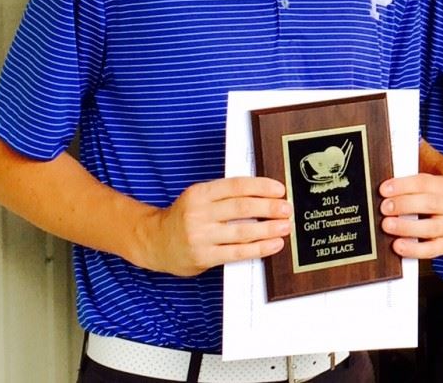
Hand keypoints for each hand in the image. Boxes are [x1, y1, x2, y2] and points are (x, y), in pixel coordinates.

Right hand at [139, 177, 291, 275]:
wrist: (155, 242)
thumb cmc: (184, 217)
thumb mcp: (199, 198)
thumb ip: (225, 195)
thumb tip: (263, 194)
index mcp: (200, 193)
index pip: (236, 186)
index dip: (261, 187)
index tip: (279, 189)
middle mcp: (199, 213)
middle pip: (242, 208)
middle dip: (269, 208)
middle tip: (287, 208)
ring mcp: (200, 236)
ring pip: (242, 232)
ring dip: (268, 229)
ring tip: (285, 227)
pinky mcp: (203, 257)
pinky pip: (237, 253)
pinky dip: (259, 248)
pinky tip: (273, 244)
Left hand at [379, 173, 442, 258]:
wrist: (438, 220)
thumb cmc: (422, 202)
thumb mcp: (417, 190)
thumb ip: (404, 190)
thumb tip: (383, 192)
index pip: (424, 182)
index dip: (403, 186)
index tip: (384, 190)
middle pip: (429, 203)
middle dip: (404, 205)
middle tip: (384, 208)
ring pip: (431, 227)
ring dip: (406, 227)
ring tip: (387, 225)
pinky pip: (431, 249)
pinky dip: (413, 249)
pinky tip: (398, 246)